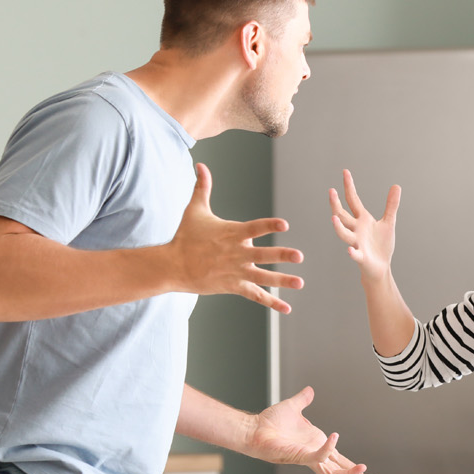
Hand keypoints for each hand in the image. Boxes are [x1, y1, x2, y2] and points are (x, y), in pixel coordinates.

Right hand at [169, 163, 304, 312]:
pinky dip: (271, 303)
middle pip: (262, 255)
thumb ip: (202, 187)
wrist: (173, 266)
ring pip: (263, 277)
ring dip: (282, 281)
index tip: (284, 225)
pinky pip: (255, 295)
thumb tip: (200, 164)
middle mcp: (236, 253)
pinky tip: (287, 308)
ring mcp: (236, 272)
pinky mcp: (233, 286)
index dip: (269, 226)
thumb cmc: (185, 236)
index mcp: (232, 234)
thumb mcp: (194, 210)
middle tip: (299, 256)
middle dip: (281, 255)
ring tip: (300, 282)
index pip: (255, 228)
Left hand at [245, 387, 376, 473]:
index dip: (351, 465)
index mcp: (316, 444)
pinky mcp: (300, 455)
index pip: (338, 459)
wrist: (254, 428)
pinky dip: (328, 449)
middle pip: (339, 471)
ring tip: (363, 469)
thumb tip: (310, 390)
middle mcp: (313, 453)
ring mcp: (307, 457)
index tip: (365, 468)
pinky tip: (334, 438)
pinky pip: (318, 456)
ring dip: (348, 473)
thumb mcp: (293, 407)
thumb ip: (303, 400)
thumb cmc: (269, 422)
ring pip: (332, 473)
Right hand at [327, 169, 400, 280]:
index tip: (345, 172)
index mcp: (362, 220)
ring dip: (338, 227)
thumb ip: (391, 205)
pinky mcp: (361, 257)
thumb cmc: (381, 245)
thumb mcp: (388, 222)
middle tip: (331, 191)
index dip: (349, 186)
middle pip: (342, 215)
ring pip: (344, 234)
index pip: (353, 200)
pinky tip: (350, 250)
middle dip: (336, 204)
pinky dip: (352, 252)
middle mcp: (356, 230)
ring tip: (333, 218)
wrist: (380, 267)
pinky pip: (355, 254)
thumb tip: (396, 186)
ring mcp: (357, 243)